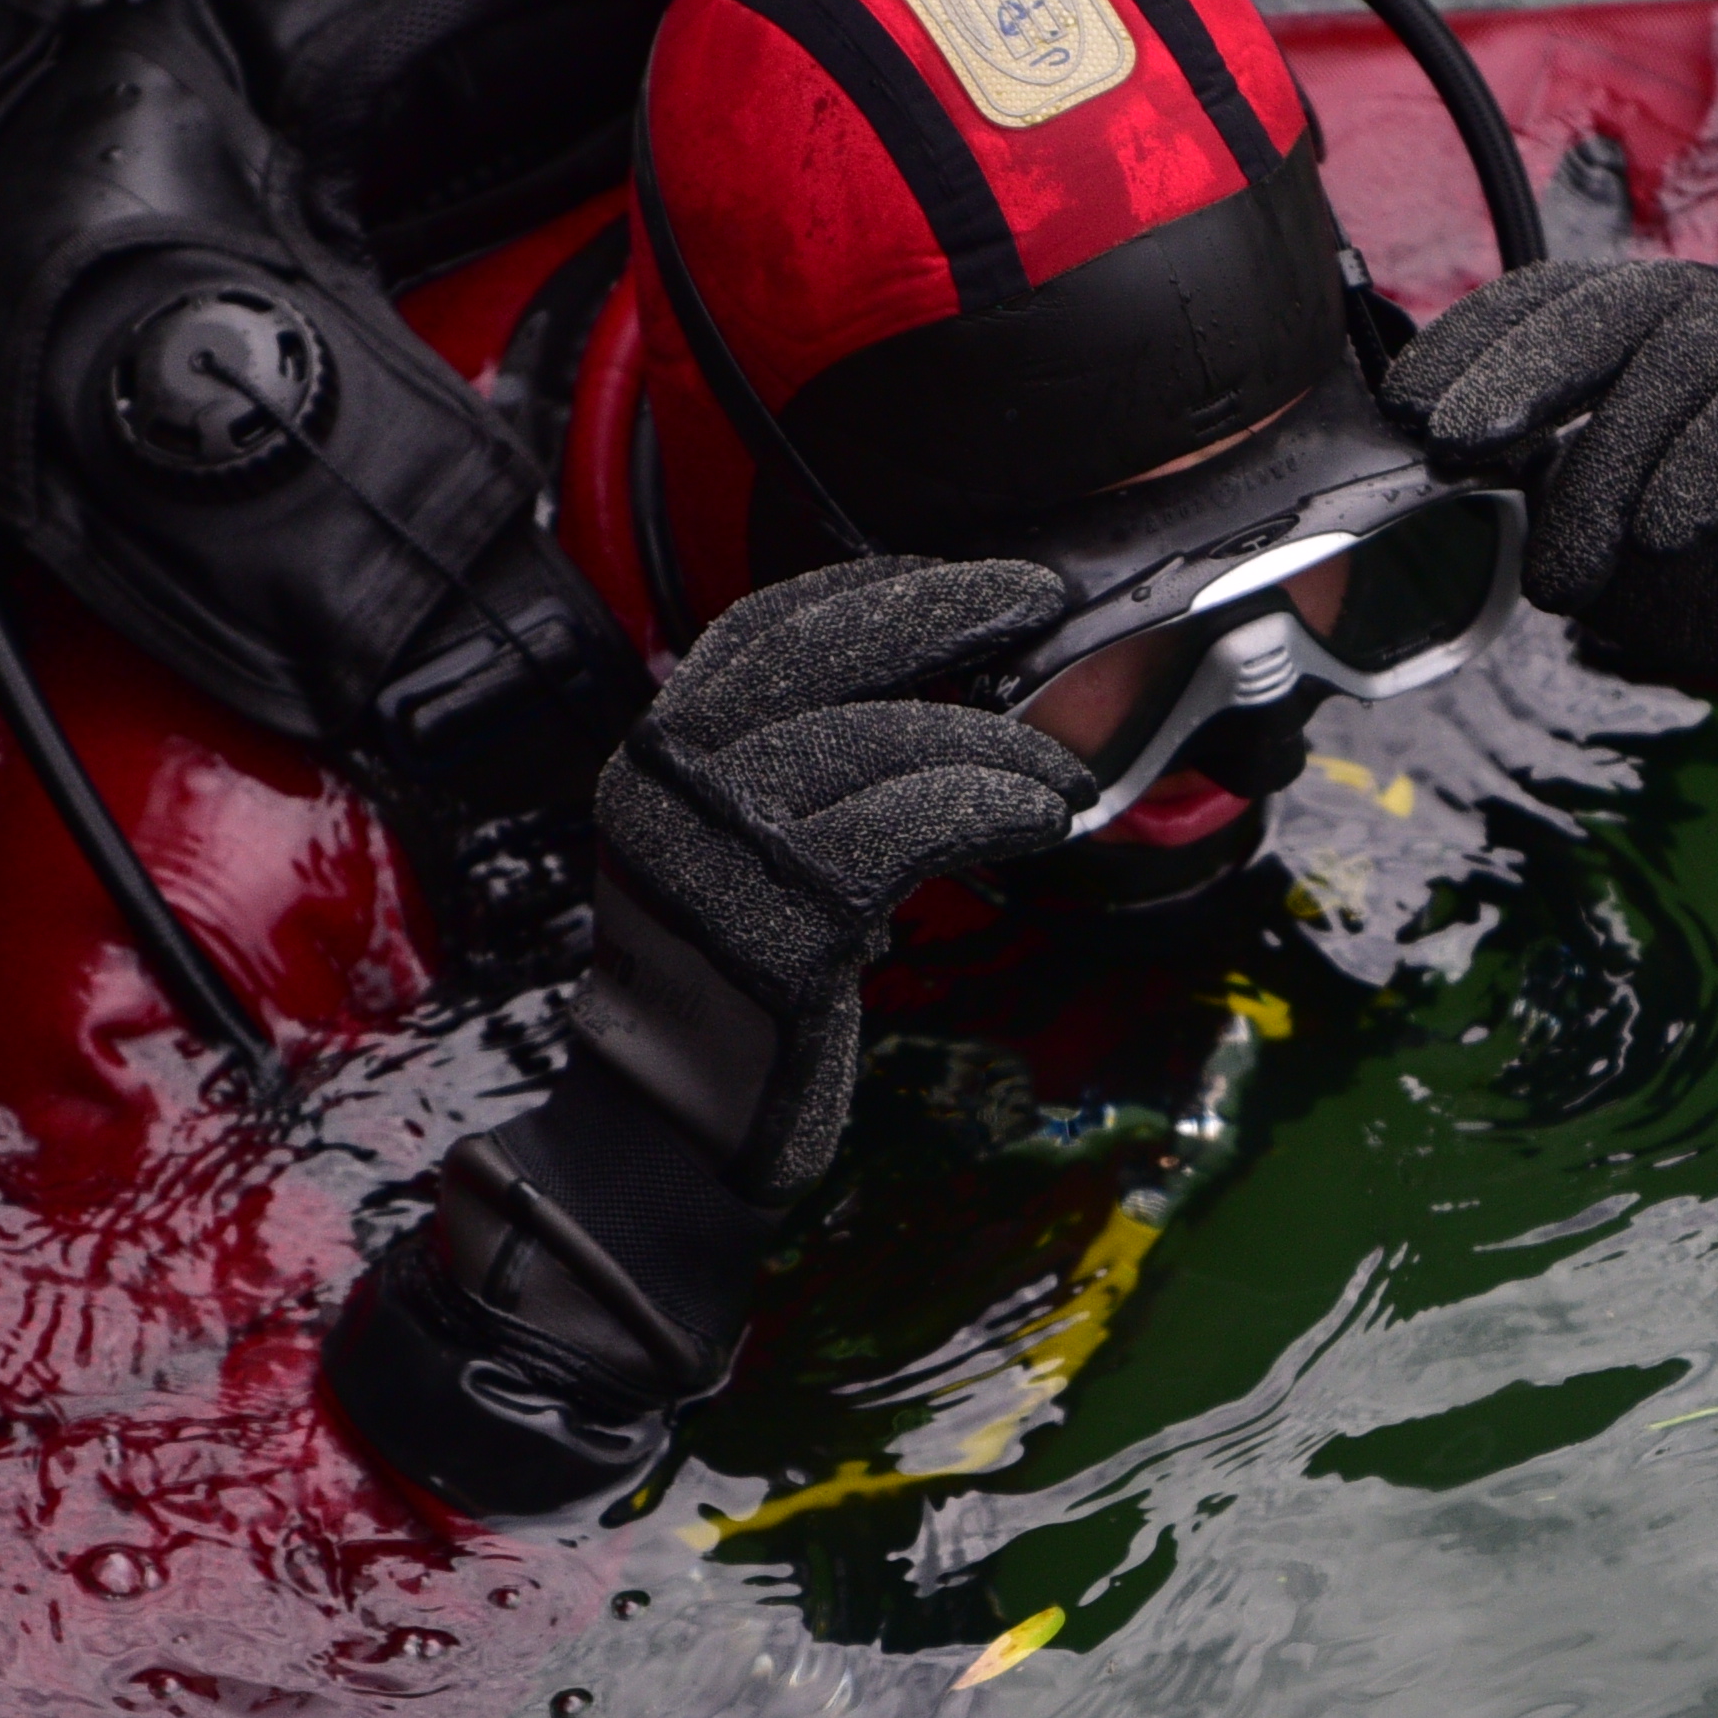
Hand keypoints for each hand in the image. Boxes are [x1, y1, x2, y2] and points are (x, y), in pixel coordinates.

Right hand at [326, 557, 1089, 1511]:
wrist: (672, 1133)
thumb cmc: (731, 999)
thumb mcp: (742, 856)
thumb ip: (797, 772)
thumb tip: (938, 692)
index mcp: (659, 756)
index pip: (769, 625)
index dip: (876, 587)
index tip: (970, 583)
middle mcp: (674, 783)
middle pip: (829, 652)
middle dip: (948, 613)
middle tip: (1038, 605)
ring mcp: (723, 849)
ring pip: (888, 740)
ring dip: (997, 741)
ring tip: (1058, 771)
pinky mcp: (786, 919)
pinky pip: (916, 824)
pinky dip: (993, 806)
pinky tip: (1040, 819)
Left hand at [1379, 259, 1717, 703]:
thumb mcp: (1613, 548)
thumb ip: (1547, 497)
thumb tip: (1456, 468)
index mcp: (1654, 331)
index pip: (1553, 302)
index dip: (1475, 340)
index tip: (1402, 405)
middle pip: (1613, 311)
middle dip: (1521, 375)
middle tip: (1453, 445)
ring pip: (1688, 361)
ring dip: (1612, 466)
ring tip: (1567, 575)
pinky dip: (1715, 460)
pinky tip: (1666, 529)